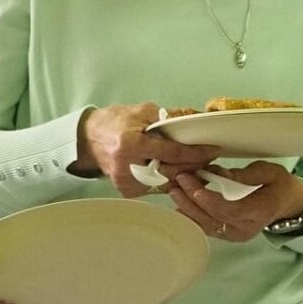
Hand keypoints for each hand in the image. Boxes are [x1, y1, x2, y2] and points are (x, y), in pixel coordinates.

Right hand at [74, 104, 221, 198]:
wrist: (89, 138)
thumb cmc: (115, 122)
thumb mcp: (143, 112)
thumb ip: (170, 117)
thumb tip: (197, 118)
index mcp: (130, 145)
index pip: (171, 152)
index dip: (195, 152)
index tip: (213, 150)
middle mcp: (127, 168)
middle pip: (172, 172)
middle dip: (193, 165)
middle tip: (209, 157)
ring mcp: (126, 183)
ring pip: (167, 182)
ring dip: (185, 174)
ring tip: (198, 163)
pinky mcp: (128, 191)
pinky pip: (157, 187)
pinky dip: (170, 178)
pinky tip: (179, 170)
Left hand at [166, 163, 302, 242]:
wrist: (287, 204)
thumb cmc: (279, 185)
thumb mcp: (268, 172)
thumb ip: (244, 174)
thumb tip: (219, 175)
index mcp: (260, 211)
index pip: (229, 209)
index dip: (207, 198)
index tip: (191, 183)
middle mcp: (246, 228)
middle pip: (213, 218)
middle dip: (191, 200)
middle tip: (177, 181)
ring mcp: (236, 234)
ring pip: (206, 225)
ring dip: (187, 208)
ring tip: (174, 190)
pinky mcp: (228, 235)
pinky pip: (207, 227)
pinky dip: (192, 216)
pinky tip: (180, 204)